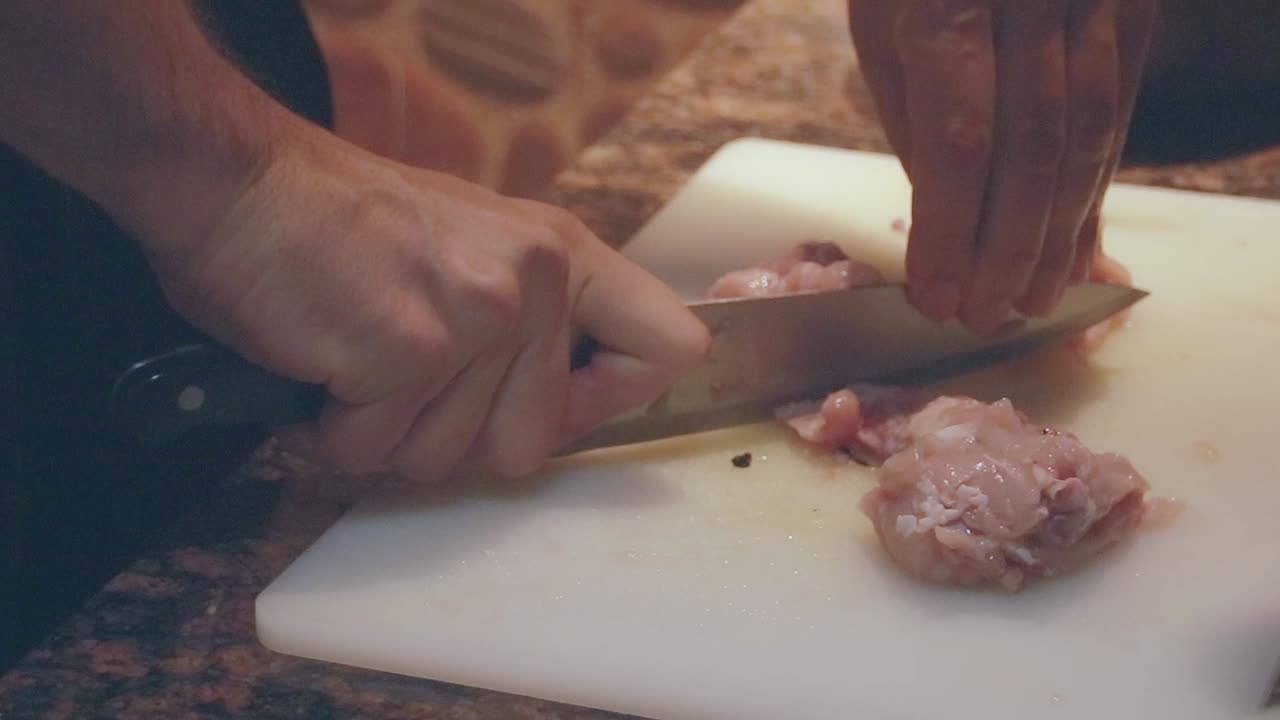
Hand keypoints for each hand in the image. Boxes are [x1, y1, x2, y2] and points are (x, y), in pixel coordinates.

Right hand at [140, 128, 708, 481]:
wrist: (242, 187)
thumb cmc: (349, 226)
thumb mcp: (479, 246)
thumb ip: (539, 321)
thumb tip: (583, 401)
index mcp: (565, 256)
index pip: (671, 347)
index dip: (615, 398)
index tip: (564, 402)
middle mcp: (536, 283)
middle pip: (533, 446)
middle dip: (458, 437)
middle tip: (408, 378)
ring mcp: (478, 316)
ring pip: (445, 460)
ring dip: (387, 434)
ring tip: (360, 358)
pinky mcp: (409, 351)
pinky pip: (373, 453)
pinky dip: (334, 432)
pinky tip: (325, 367)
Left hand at [847, 0, 1158, 332]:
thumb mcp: (886, 34)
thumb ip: (922, 124)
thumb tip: (953, 231)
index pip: (961, 142)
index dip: (953, 233)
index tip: (938, 299)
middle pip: (1035, 150)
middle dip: (1009, 250)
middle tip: (988, 320)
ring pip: (1087, 138)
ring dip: (1060, 235)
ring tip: (1032, 303)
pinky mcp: (1135, 10)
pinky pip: (1116, 116)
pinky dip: (1093, 190)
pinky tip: (1074, 249)